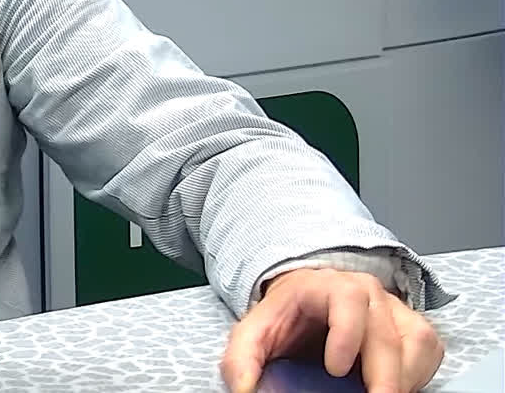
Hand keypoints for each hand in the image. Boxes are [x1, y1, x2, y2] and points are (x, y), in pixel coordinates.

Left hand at [220, 267, 443, 392]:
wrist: (305, 306)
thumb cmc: (285, 317)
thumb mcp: (254, 333)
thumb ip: (241, 358)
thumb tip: (243, 388)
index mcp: (328, 286)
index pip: (348, 299)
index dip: (346, 334)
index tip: (334, 369)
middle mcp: (368, 293)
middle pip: (387, 332)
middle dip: (383, 374)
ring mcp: (394, 309)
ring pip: (415, 342)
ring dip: (402, 378)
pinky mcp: (412, 329)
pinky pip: (427, 353)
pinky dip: (415, 376)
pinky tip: (391, 387)